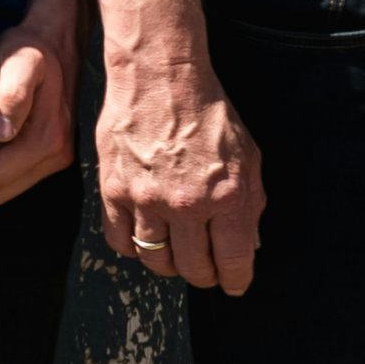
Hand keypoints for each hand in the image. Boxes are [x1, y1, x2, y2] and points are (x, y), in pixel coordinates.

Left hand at [0, 0, 87, 206]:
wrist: (58, 39)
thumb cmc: (31, 48)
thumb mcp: (21, 61)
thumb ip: (12, 95)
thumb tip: (1, 135)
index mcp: (49, 139)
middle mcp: (59, 155)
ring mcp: (60, 157)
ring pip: (7, 187)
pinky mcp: (57, 154)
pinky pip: (18, 176)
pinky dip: (4, 161)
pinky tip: (1, 131)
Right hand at [95, 41, 265, 294]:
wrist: (160, 79)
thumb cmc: (208, 114)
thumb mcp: (248, 157)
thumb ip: (250, 204)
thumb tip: (247, 245)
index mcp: (227, 196)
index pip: (235, 261)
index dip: (236, 280)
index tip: (234, 285)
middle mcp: (187, 204)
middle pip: (194, 268)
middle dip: (205, 274)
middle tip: (206, 268)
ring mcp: (147, 200)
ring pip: (156, 260)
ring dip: (170, 263)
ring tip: (175, 253)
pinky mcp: (114, 191)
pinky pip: (121, 241)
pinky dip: (134, 248)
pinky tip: (144, 238)